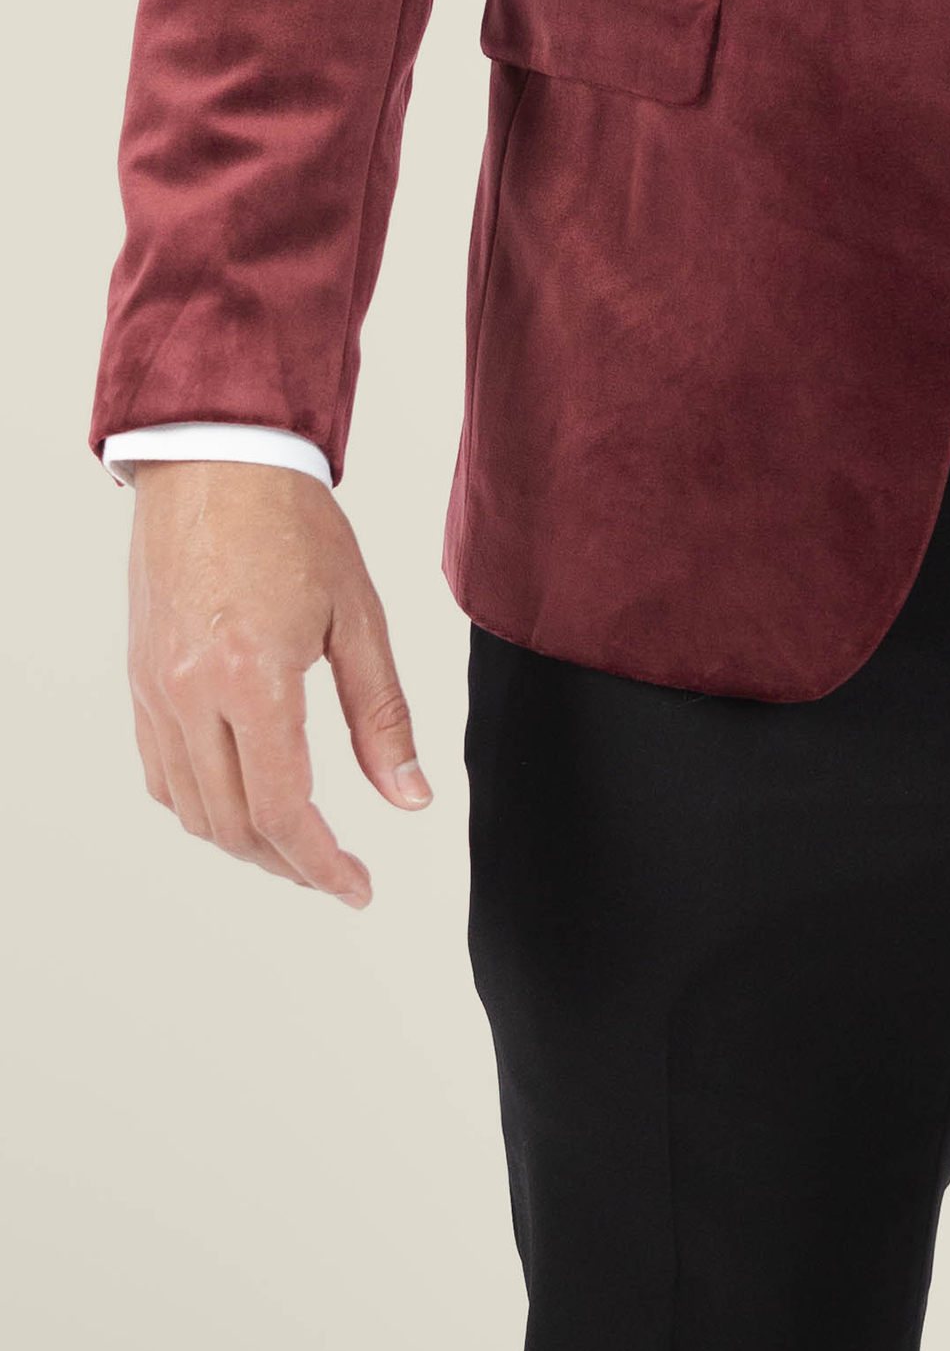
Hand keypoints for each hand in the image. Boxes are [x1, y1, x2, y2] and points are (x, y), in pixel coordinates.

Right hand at [126, 460, 430, 906]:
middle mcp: (191, 695)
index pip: (282, 810)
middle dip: (288, 864)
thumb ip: (383, 714)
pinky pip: (161, 774)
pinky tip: (240, 802)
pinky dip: (200, 806)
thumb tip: (409, 797)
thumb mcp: (360, 615)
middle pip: (232, 825)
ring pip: (190, 810)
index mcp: (253, 678)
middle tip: (337, 874)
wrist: (217, 461)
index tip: (357, 888)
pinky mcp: (140, 681)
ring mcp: (156, 691)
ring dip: (244, 843)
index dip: (322, 865)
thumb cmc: (293, 524)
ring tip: (296, 847)